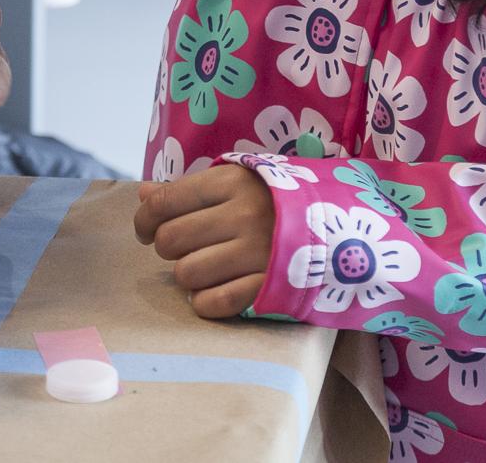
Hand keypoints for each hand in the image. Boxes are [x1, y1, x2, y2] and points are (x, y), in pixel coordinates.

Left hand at [134, 165, 275, 319]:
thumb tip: (143, 196)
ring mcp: (258, 254)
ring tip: (202, 267)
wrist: (341, 226)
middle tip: (182, 247)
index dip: (144, 219)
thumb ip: (189, 190)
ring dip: (186, 274)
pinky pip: (214, 303)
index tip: (145, 229)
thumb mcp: (236, 183)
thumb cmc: (275, 202)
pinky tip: (212, 291)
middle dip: (167, 247)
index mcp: (231, 184)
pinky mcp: (269, 287)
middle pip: (170, 239)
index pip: (165, 202)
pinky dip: (204, 302)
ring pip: (187, 273)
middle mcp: (243, 216)